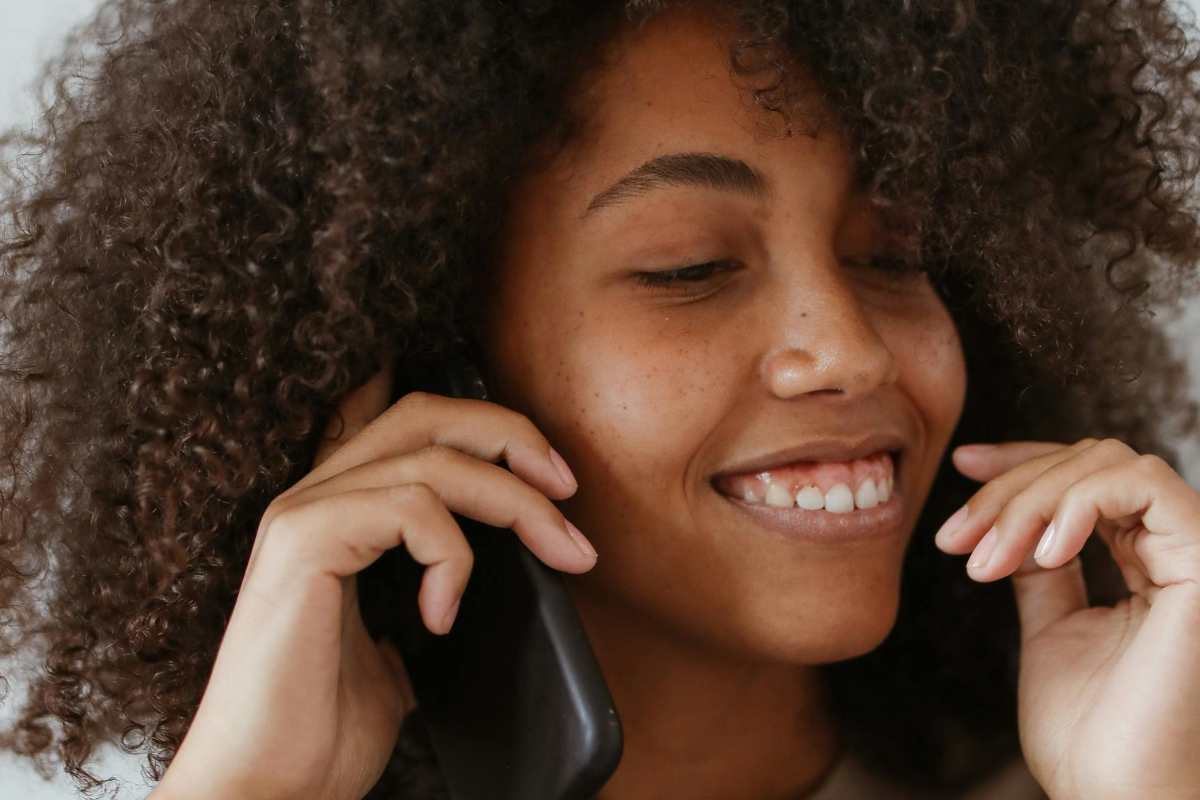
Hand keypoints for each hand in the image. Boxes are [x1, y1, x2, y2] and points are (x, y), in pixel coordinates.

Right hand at [151, 358, 597, 799]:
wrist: (263, 789)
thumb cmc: (324, 729)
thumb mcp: (405, 643)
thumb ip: (436, 588)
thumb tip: (509, 573)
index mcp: (338, 511)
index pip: (414, 423)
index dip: (487, 426)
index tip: (553, 477)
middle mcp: (314, 497)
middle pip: (428, 414)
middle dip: (511, 436)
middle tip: (568, 488)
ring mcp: (304, 514)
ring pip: (434, 459)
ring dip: (517, 502)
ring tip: (560, 553)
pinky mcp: (303, 541)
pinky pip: (409, 508)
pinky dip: (450, 558)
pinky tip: (441, 617)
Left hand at [934, 438, 1199, 799]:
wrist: (1115, 796)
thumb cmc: (1089, 733)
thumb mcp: (1050, 626)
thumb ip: (1040, 568)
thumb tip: (1010, 517)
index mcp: (1147, 565)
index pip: (1088, 478)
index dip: (1023, 462)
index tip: (963, 465)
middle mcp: (1178, 553)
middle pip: (1090, 462)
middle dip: (1010, 488)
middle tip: (957, 540)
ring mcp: (1196, 557)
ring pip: (1109, 463)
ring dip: (1030, 499)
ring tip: (989, 559)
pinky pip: (1146, 484)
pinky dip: (1079, 502)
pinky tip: (1043, 550)